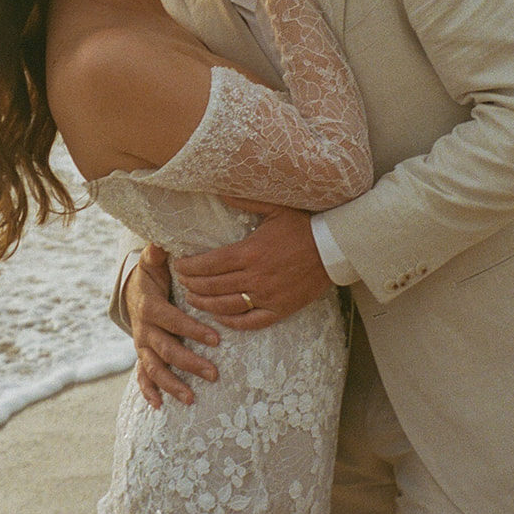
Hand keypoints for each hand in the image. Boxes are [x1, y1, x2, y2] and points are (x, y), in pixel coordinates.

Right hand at [122, 243, 219, 408]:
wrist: (133, 290)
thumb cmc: (153, 274)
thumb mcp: (153, 260)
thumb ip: (158, 252)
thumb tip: (162, 242)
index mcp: (150, 306)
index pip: (171, 321)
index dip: (192, 330)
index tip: (216, 339)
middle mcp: (144, 329)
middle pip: (165, 350)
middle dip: (189, 363)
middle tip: (214, 374)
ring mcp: (142, 345)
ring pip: (154, 368)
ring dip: (171, 384)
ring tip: (191, 398)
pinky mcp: (142, 355)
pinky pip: (142, 376)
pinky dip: (148, 391)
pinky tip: (159, 406)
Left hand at [174, 208, 331, 328]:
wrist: (334, 248)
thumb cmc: (305, 226)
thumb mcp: (275, 207)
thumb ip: (245, 201)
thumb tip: (221, 191)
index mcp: (250, 252)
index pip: (209, 264)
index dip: (190, 267)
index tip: (179, 266)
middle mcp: (255, 276)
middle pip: (212, 286)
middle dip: (191, 285)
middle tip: (180, 282)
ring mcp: (268, 295)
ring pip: (226, 305)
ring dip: (205, 304)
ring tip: (192, 299)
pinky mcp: (281, 308)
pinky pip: (251, 321)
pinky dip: (232, 322)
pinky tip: (220, 317)